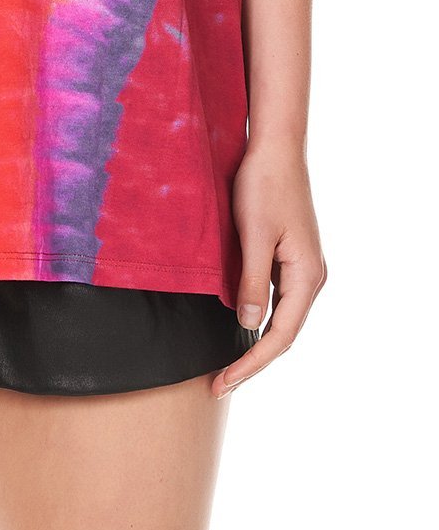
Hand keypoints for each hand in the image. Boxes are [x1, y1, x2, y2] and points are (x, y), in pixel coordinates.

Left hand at [212, 141, 327, 399]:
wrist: (275, 147)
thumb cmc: (263, 185)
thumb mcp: (252, 235)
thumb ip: (251, 282)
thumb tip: (249, 327)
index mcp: (306, 276)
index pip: (279, 337)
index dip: (251, 364)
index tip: (222, 382)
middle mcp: (310, 276)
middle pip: (283, 332)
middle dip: (252, 360)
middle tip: (218, 383)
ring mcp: (302, 265)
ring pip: (280, 316)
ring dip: (255, 341)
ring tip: (226, 363)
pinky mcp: (290, 254)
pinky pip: (276, 296)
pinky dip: (258, 316)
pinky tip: (238, 323)